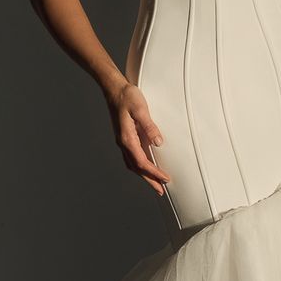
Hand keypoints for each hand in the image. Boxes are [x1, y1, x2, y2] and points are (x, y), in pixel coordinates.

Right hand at [105, 80, 169, 195]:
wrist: (113, 89)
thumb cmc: (127, 97)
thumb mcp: (141, 109)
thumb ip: (149, 126)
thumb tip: (158, 143)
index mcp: (126, 138)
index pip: (142, 162)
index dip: (154, 172)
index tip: (166, 179)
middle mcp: (123, 142)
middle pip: (136, 168)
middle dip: (149, 180)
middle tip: (161, 191)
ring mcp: (123, 140)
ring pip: (133, 164)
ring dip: (144, 175)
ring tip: (155, 183)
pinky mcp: (124, 137)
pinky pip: (132, 157)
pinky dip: (140, 166)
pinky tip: (147, 167)